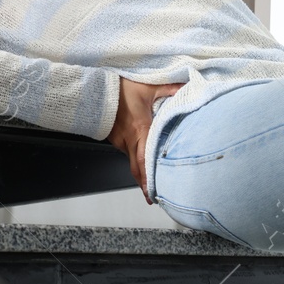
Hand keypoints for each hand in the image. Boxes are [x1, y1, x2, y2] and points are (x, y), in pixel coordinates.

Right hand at [107, 76, 185, 202]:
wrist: (96, 88)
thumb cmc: (121, 87)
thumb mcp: (149, 86)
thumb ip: (169, 89)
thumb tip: (187, 89)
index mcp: (139, 128)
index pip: (144, 159)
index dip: (149, 177)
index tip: (153, 192)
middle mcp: (128, 139)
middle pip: (136, 168)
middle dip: (145, 184)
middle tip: (154, 198)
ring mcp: (119, 140)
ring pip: (132, 161)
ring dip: (141, 172)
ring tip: (153, 184)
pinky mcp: (115, 139)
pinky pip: (127, 152)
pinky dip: (136, 160)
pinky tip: (144, 163)